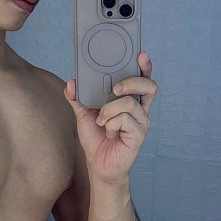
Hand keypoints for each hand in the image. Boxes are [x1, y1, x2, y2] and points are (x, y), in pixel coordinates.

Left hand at [64, 52, 156, 182]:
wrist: (98, 165)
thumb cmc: (96, 138)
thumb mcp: (83, 115)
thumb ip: (78, 98)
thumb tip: (72, 82)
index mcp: (131, 102)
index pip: (143, 81)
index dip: (145, 67)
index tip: (141, 55)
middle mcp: (140, 111)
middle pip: (148, 87)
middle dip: (131, 82)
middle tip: (114, 88)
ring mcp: (141, 123)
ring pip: (129, 103)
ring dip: (109, 110)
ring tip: (101, 121)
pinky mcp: (138, 135)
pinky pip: (125, 119)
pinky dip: (110, 123)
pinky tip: (107, 131)